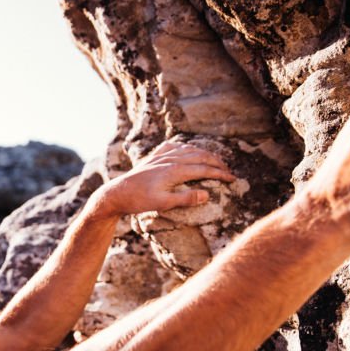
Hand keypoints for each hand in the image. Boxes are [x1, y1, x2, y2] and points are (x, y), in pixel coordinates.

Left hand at [88, 139, 234, 218]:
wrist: (117, 193)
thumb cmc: (139, 201)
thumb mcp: (163, 204)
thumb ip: (185, 199)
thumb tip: (207, 194)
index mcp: (174, 171)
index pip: (204, 169)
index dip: (220, 174)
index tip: (232, 179)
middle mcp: (170, 159)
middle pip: (200, 156)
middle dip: (217, 162)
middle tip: (228, 170)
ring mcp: (161, 156)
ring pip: (189, 149)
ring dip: (204, 153)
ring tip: (215, 160)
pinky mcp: (153, 156)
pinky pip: (174, 146)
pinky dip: (185, 146)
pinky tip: (188, 149)